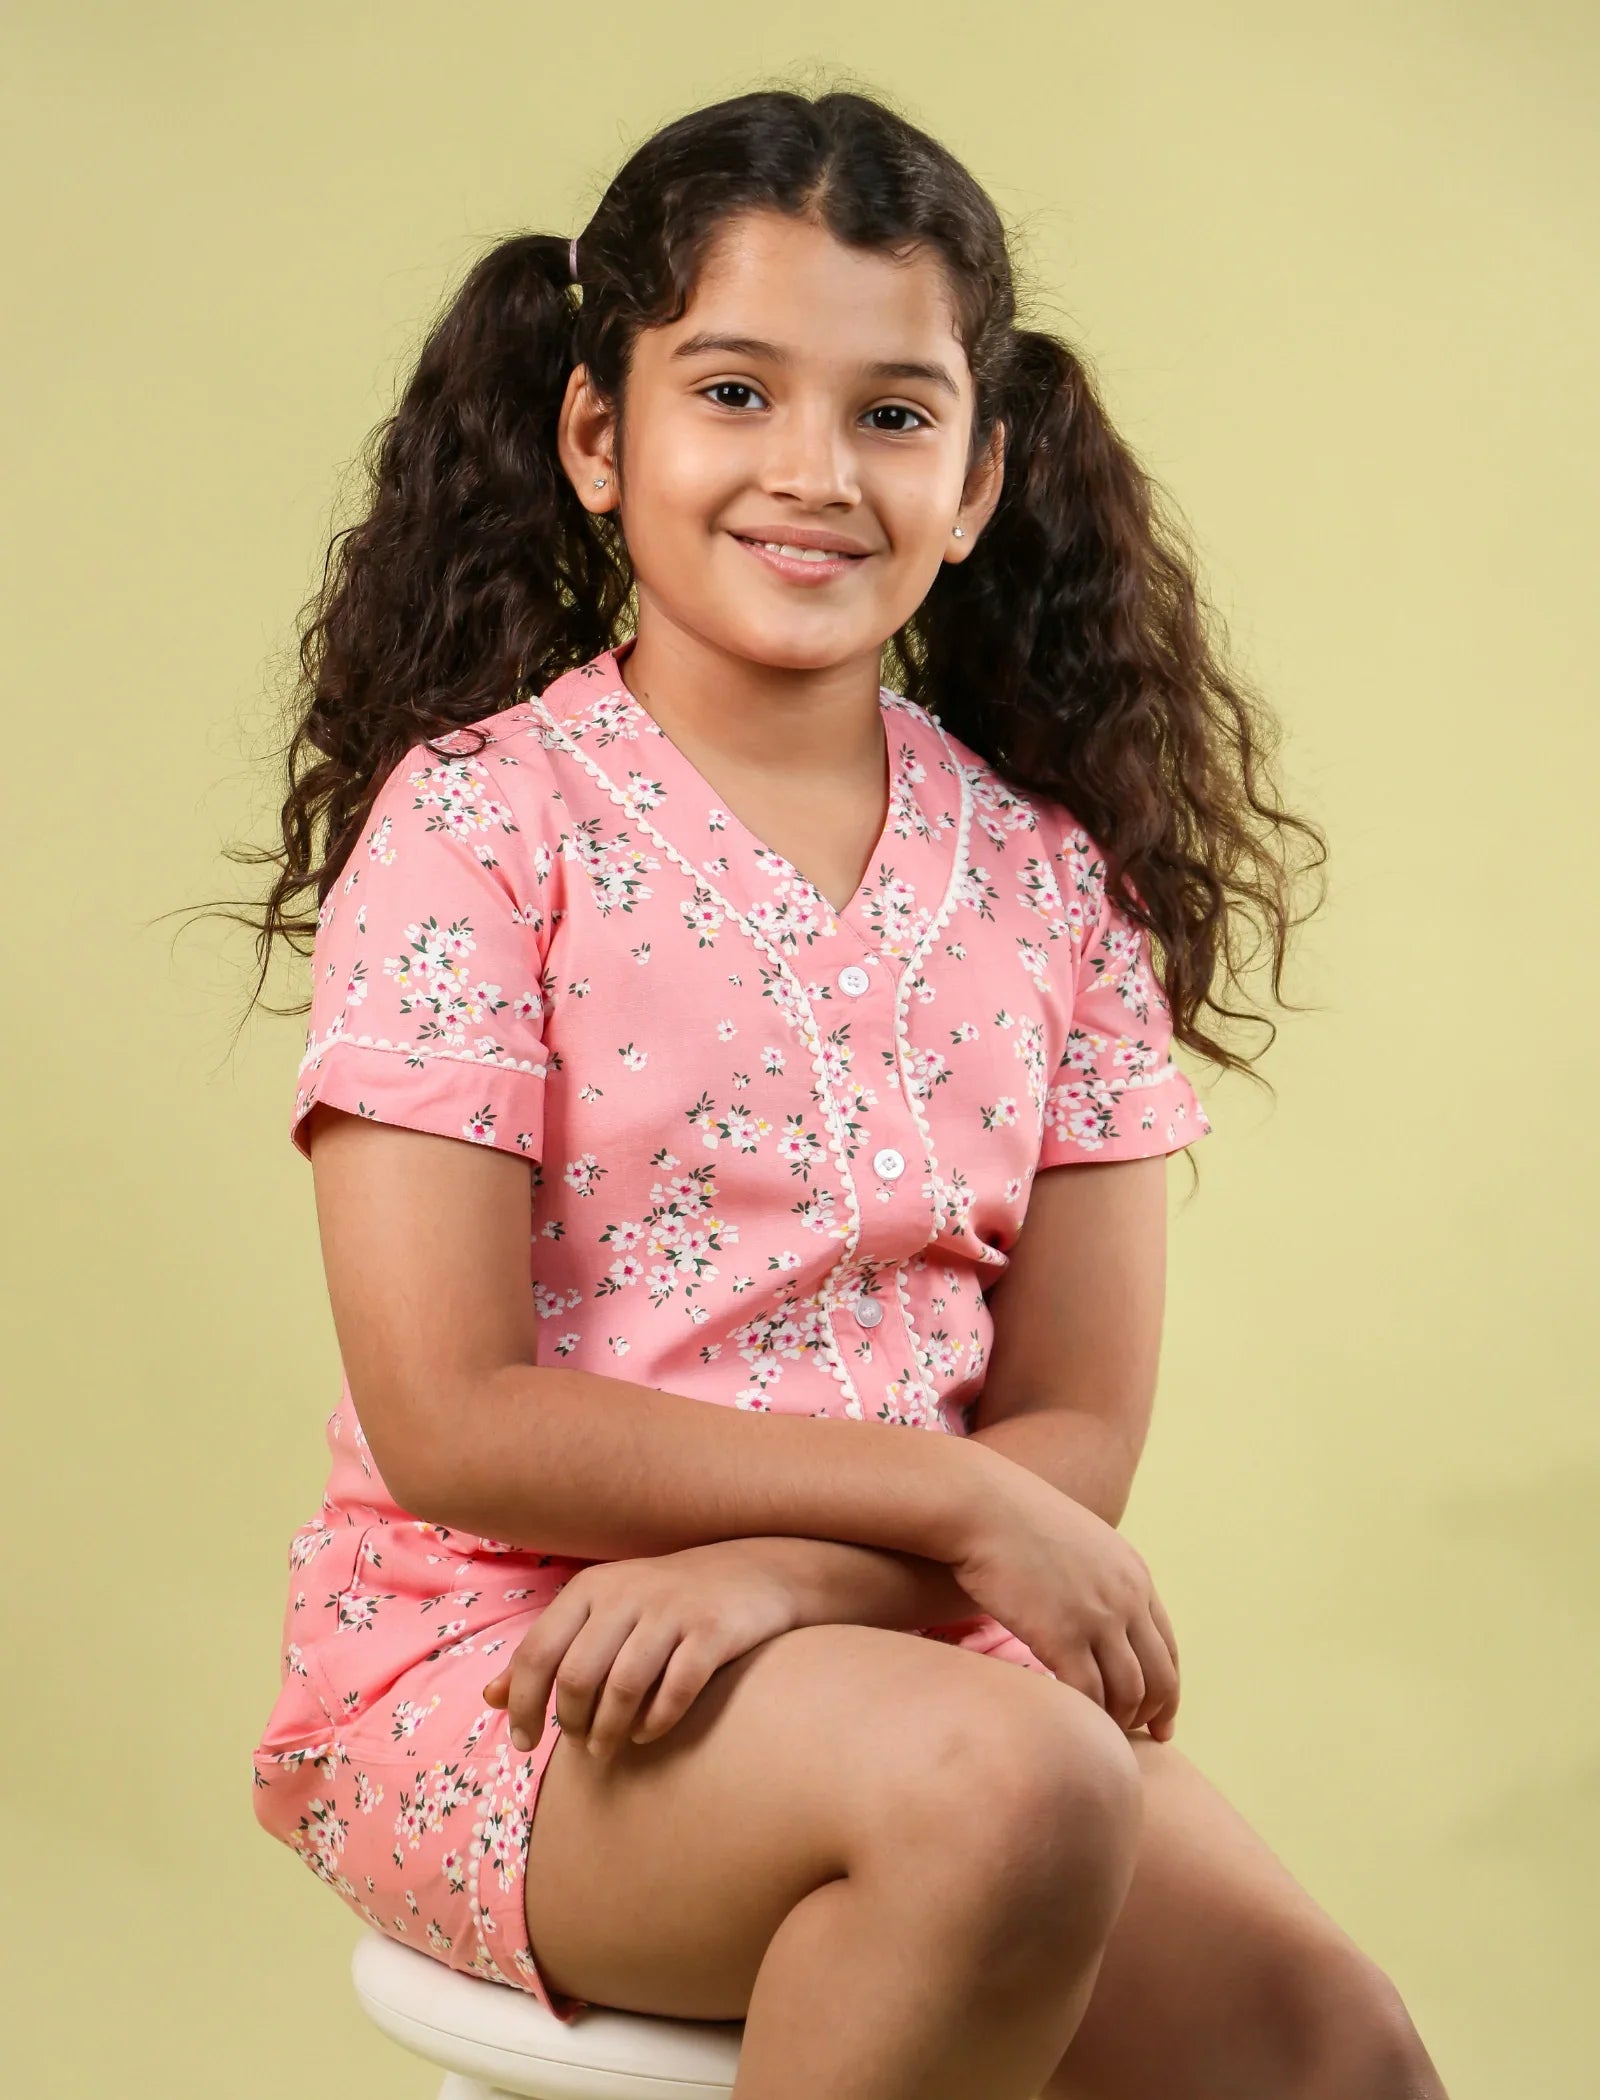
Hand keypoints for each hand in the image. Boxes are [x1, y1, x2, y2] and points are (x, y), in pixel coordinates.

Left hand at [481, 1539, 805, 1765]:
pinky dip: (656, 1722)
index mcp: (592, 1587)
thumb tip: (491, 1698)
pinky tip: (648, 1733)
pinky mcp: (714, 1632)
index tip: (525, 1744)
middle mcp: (627, 1593)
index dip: (524, 1705)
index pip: (538, 1652)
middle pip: (577, 1677)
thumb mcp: (602, 1613)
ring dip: (609, 1732)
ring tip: (608, 1749)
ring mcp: (673, 1611)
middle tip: (580, 1746)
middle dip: (571, 1724)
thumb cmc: (666, 1602)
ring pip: (623, 1688)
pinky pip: (675, 1690)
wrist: (757, 1572)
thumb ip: (548, 1651)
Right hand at [952, 1460, 1180, 1739]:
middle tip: (1145, 1740)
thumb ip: (1093, 1575)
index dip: (1168, 1687)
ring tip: (1102, 1735)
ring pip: (1128, 1692)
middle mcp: (1126, 1598)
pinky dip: (1087, 1716)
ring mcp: (1098, 1617)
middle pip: (1159, 1675)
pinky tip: (1072, 1724)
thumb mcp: (1074, 1541)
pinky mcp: (1062, 1634)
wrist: (981, 1504)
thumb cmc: (1012, 1521)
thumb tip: (1087, 1607)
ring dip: (1119, 1721)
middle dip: (1155, 1713)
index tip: (1162, 1718)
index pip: (1167, 1646)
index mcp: (1134, 1575)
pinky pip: (1089, 1694)